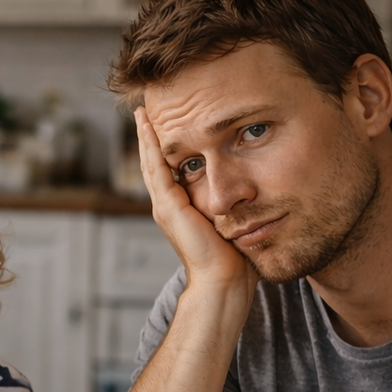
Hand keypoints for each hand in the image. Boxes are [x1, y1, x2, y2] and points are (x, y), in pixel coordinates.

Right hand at [134, 108, 255, 290]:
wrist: (223, 281)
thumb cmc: (233, 259)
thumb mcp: (231, 222)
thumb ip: (231, 205)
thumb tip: (249, 190)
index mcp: (180, 209)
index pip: (168, 171)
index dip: (165, 147)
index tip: (166, 124)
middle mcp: (167, 206)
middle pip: (154, 163)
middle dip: (150, 136)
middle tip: (145, 111)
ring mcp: (165, 206)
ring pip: (151, 162)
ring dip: (147, 136)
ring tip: (143, 112)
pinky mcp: (169, 206)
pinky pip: (157, 169)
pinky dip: (152, 147)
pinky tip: (150, 127)